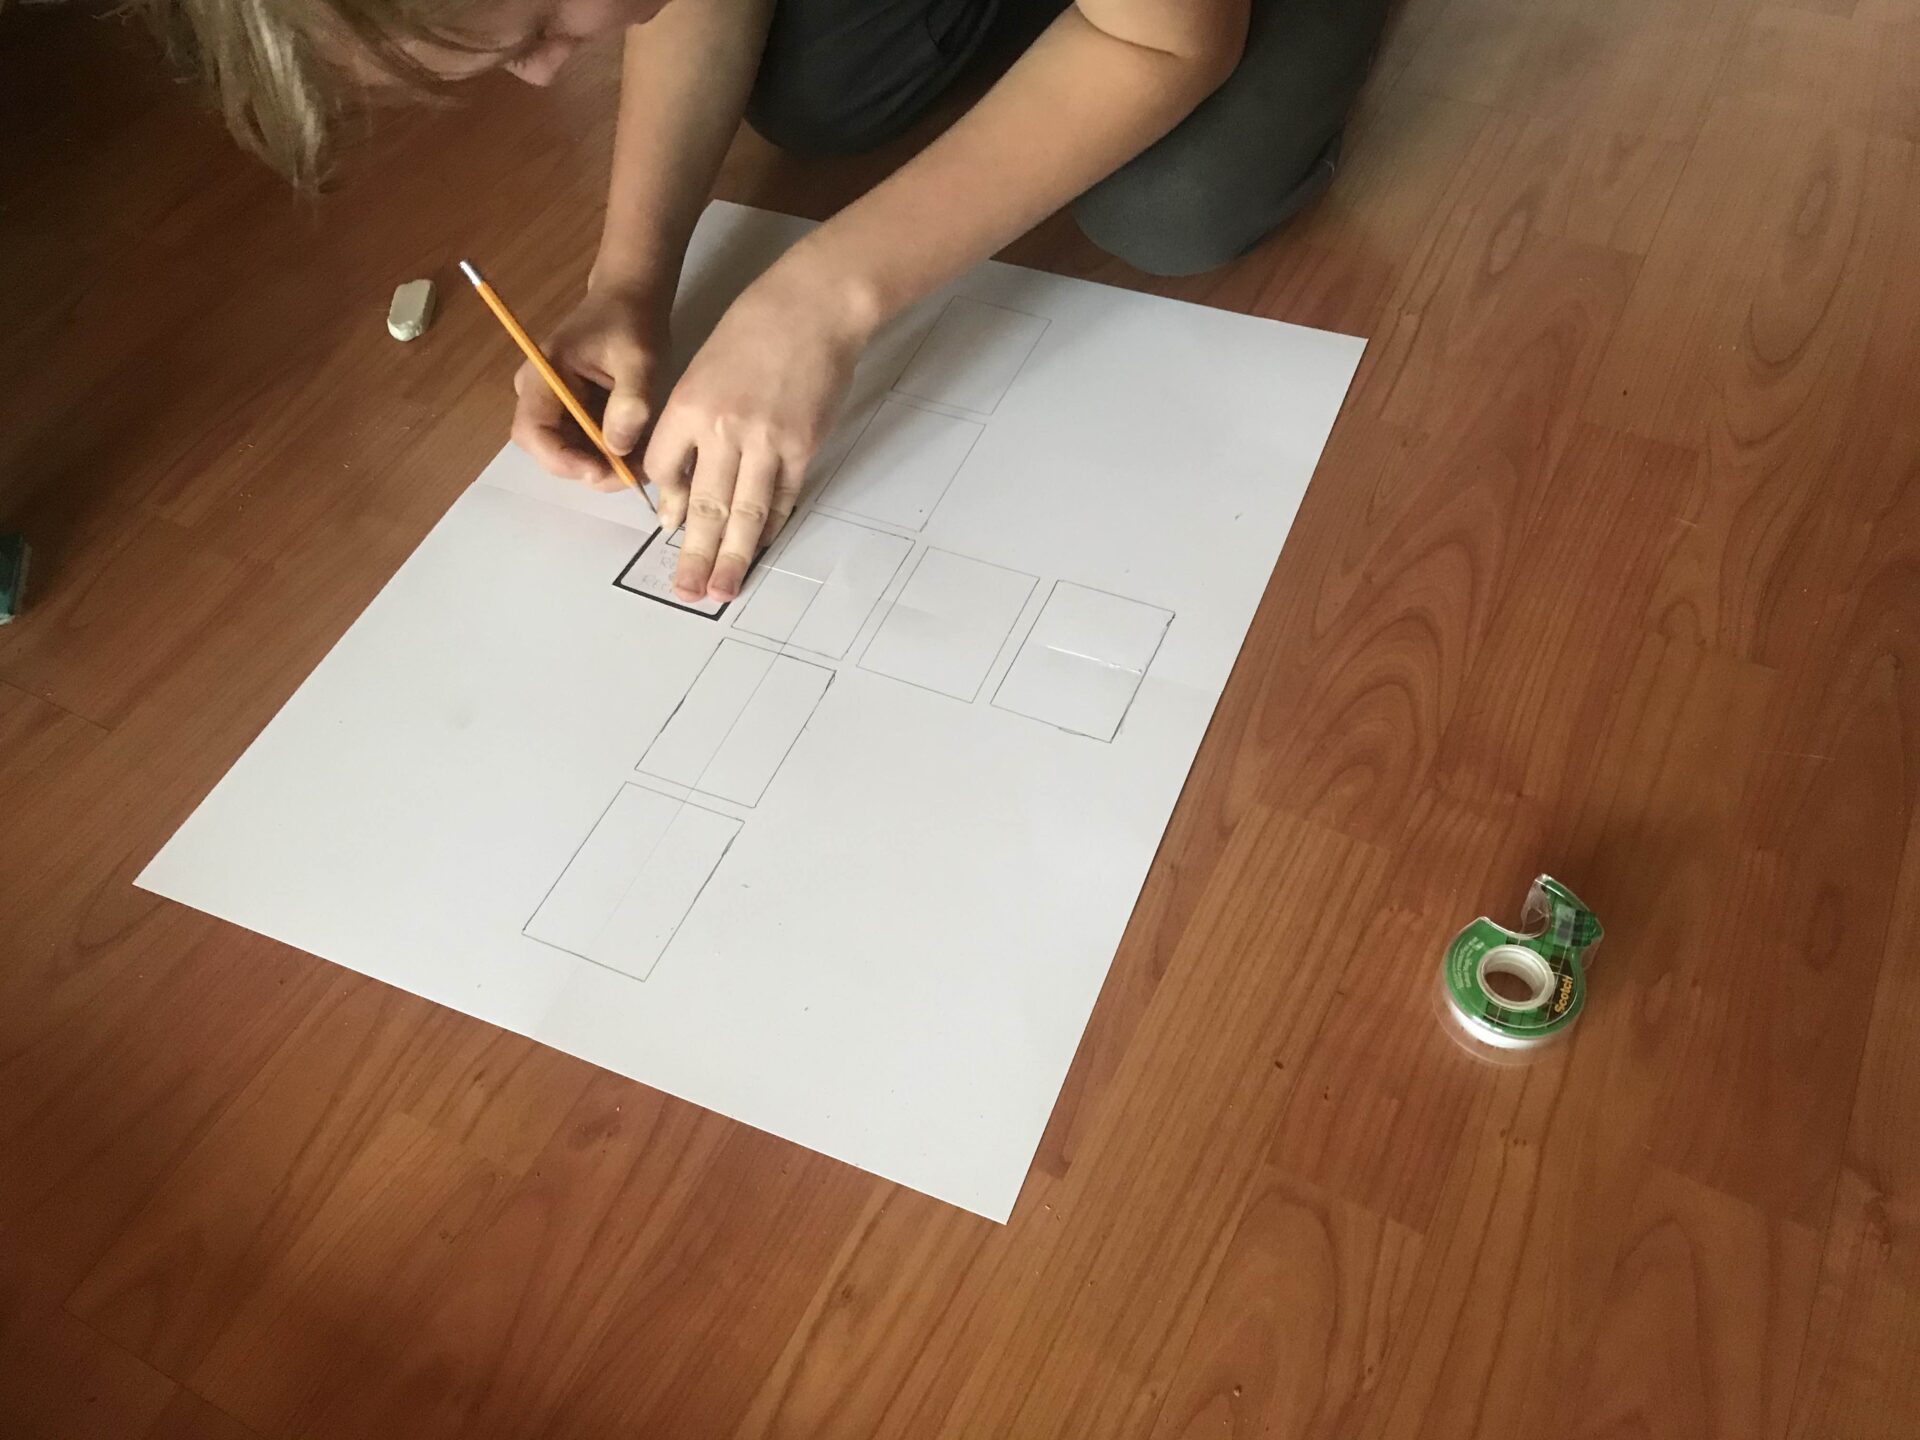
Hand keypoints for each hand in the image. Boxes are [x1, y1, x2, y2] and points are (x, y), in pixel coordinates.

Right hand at [510, 283, 669, 492]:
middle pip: (548, 449)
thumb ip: (630, 403)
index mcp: (543, 376)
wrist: (632, 299)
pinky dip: (608, 457)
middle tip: (629, 477)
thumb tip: (618, 448)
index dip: (562, 460)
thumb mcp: (640, 359)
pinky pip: (583, 444)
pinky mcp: (572, 411)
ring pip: (567, 452)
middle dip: (587, 469)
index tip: (602, 471)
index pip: (532, 431)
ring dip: (601, 467)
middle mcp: (538, 394)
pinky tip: (635, 457)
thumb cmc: (631, 322)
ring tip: (638, 468)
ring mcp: (553, 405)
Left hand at [644, 263, 875, 601]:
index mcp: (688, 406)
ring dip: (733, 557)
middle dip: (694, 553)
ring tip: (722, 589)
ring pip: (745, 513)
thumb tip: (684, 475)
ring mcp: (767, 442)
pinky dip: (772, 526)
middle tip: (686, 591)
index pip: (663, 470)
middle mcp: (723, 430)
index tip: (670, 523)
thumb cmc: (754, 328)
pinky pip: (783, 498)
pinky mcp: (803, 447)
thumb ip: (690, 422)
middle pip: (703, 505)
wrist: (814, 305)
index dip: (666, 500)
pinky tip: (761, 549)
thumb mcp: (704, 366)